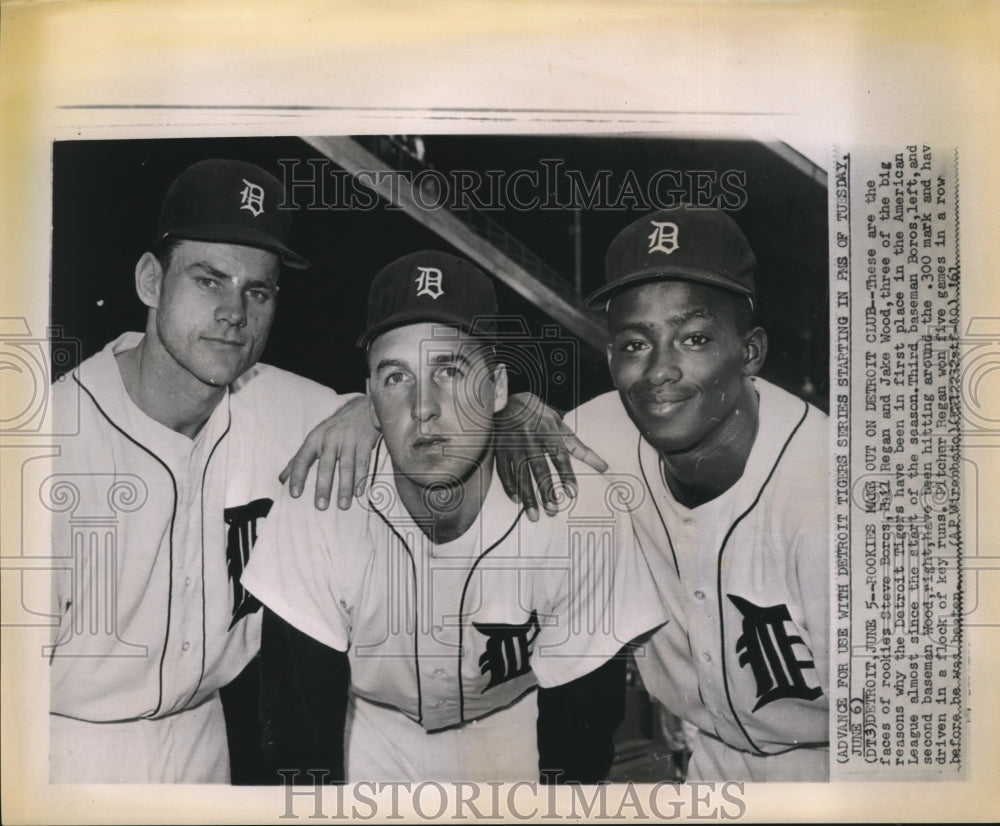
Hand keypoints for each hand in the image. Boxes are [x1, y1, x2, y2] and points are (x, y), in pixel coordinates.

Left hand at [279, 396, 376, 509]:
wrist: (362, 410)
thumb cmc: (334, 430)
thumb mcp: (314, 439)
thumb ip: (298, 460)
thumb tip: (282, 480)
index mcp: (314, 439)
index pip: (302, 459)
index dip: (297, 476)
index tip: (295, 494)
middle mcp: (330, 439)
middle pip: (325, 465)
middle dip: (323, 486)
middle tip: (320, 506)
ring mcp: (349, 440)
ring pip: (346, 466)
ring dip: (345, 487)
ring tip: (343, 506)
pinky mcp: (365, 442)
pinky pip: (363, 462)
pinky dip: (361, 478)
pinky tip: (359, 493)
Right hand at [494, 392, 607, 520]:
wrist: (506, 401)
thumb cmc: (538, 414)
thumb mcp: (560, 425)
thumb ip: (579, 447)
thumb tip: (603, 466)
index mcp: (548, 431)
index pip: (559, 456)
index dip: (566, 475)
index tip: (571, 493)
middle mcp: (530, 439)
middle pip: (539, 468)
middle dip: (546, 491)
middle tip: (553, 510)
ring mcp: (513, 445)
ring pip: (520, 473)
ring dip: (528, 495)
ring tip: (535, 514)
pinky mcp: (499, 449)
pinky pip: (504, 470)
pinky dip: (510, 486)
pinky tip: (516, 500)